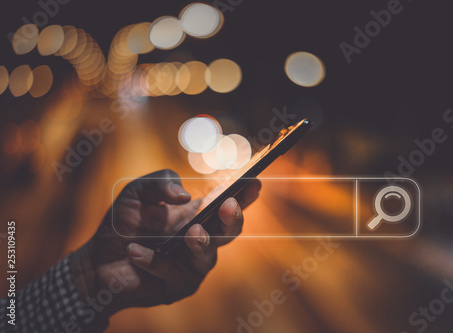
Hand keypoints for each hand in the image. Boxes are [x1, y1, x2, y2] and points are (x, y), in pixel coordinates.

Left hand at [72, 169, 260, 315]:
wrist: (97, 259)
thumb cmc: (124, 223)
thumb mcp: (138, 192)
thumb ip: (160, 182)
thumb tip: (184, 195)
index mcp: (198, 214)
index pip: (227, 202)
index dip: (245, 194)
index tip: (255, 182)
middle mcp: (202, 239)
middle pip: (229, 231)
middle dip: (234, 218)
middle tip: (228, 205)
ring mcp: (192, 265)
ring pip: (208, 257)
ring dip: (202, 244)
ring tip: (191, 233)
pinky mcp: (177, 287)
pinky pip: (173, 274)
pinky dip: (155, 261)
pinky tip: (136, 252)